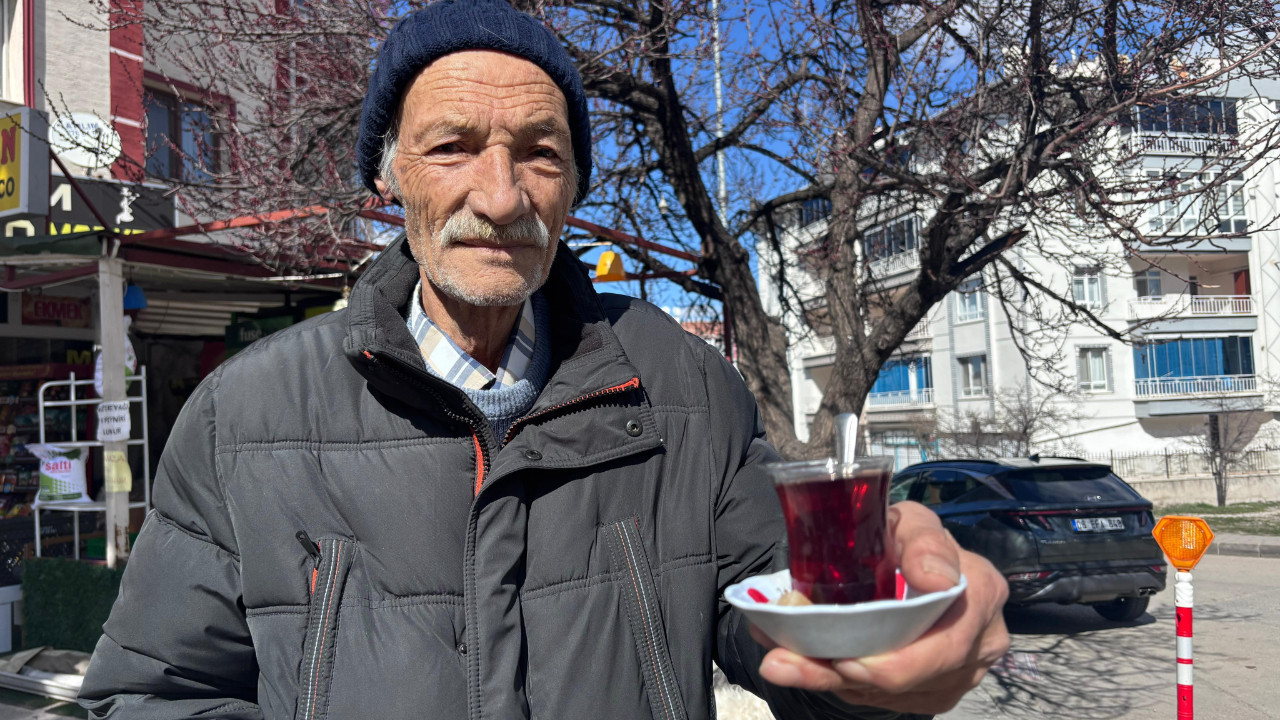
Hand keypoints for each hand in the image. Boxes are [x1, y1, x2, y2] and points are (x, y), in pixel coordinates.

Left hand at [750, 501, 1009, 714]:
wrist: (907, 560)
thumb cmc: (907, 538)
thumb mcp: (912, 523)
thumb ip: (923, 543)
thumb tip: (934, 578)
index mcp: (983, 593)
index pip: (948, 644)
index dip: (897, 663)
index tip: (845, 661)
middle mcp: (980, 642)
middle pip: (916, 679)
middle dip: (846, 676)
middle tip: (787, 665)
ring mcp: (959, 673)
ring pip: (894, 694)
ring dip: (832, 681)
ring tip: (782, 664)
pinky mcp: (932, 689)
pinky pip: (886, 697)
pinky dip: (843, 685)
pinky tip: (808, 666)